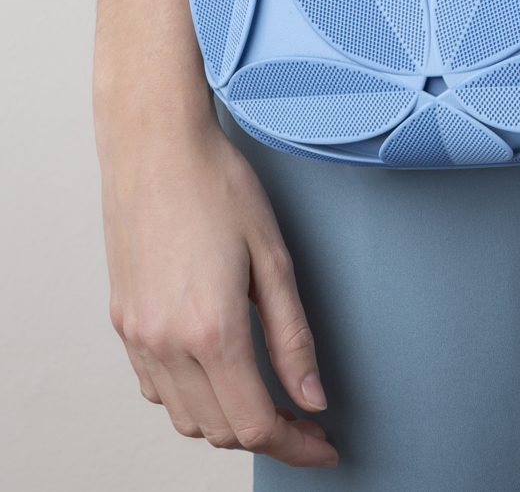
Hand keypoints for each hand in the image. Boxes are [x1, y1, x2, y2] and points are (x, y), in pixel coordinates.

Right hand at [98, 107, 338, 468]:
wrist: (156, 146)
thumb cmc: (217, 187)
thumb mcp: (273, 259)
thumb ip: (292, 338)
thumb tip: (311, 398)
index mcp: (210, 330)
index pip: (254, 425)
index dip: (296, 445)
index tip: (323, 445)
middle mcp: (164, 343)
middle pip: (218, 429)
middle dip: (268, 435)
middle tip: (304, 417)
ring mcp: (136, 334)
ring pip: (184, 416)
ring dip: (228, 419)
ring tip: (266, 397)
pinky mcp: (122, 319)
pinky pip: (155, 387)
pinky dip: (191, 397)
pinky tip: (218, 371)